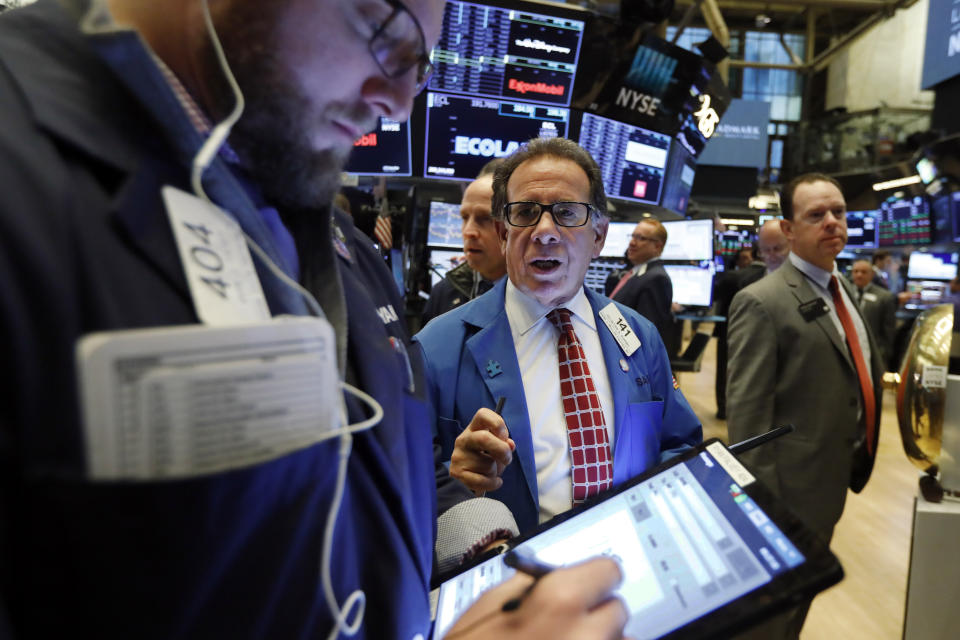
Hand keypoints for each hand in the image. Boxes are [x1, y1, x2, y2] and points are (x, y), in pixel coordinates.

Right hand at [444, 557, 627, 639]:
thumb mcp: (489, 603)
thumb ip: (530, 584)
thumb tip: (556, 574)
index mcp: (560, 600)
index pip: (609, 570)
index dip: (593, 577)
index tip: (583, 585)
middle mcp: (587, 634)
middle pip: (617, 611)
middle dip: (596, 614)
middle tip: (567, 623)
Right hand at [449, 408, 514, 494]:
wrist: (463, 482)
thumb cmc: (483, 463)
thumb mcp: (494, 451)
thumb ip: (504, 445)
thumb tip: (510, 445)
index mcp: (473, 429)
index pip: (482, 414)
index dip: (497, 424)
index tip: (504, 436)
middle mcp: (464, 440)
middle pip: (484, 438)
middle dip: (502, 451)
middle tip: (507, 460)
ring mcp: (458, 456)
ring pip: (487, 464)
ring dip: (496, 472)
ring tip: (490, 473)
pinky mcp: (457, 473)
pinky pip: (483, 480)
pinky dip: (493, 483)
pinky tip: (492, 482)